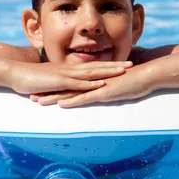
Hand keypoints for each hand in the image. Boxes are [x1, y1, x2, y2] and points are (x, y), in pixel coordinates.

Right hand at [7, 60, 132, 94]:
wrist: (13, 72)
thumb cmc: (27, 77)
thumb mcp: (46, 81)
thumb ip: (56, 84)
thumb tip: (63, 89)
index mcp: (66, 69)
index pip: (90, 66)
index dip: (106, 65)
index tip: (120, 64)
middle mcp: (68, 69)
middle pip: (95, 66)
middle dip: (114, 65)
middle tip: (132, 63)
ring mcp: (64, 74)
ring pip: (90, 72)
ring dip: (107, 71)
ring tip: (124, 71)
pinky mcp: (58, 81)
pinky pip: (77, 82)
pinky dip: (90, 82)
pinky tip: (102, 83)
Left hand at [31, 65, 154, 107]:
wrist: (148, 74)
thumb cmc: (134, 79)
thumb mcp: (114, 84)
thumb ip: (104, 86)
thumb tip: (99, 89)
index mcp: (91, 80)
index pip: (68, 84)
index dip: (54, 87)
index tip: (40, 90)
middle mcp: (90, 82)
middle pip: (64, 87)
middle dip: (47, 92)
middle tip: (30, 96)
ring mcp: (96, 87)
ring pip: (70, 93)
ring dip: (53, 98)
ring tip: (38, 102)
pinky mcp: (104, 93)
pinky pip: (85, 98)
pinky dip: (73, 101)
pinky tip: (61, 104)